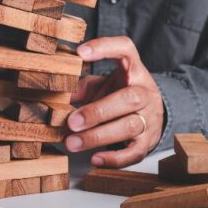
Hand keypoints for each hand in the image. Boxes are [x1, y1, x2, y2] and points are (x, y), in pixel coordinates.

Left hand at [65, 37, 164, 167]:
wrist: (151, 114)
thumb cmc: (120, 94)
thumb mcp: (103, 84)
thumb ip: (82, 86)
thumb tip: (56, 92)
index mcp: (133, 70)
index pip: (125, 49)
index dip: (105, 48)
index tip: (80, 53)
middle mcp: (145, 91)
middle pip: (129, 98)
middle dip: (98, 111)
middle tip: (71, 121)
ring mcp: (150, 117)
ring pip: (130, 126)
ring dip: (98, 136)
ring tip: (72, 142)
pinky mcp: (148, 141)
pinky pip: (134, 152)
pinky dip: (114, 158)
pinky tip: (94, 159)